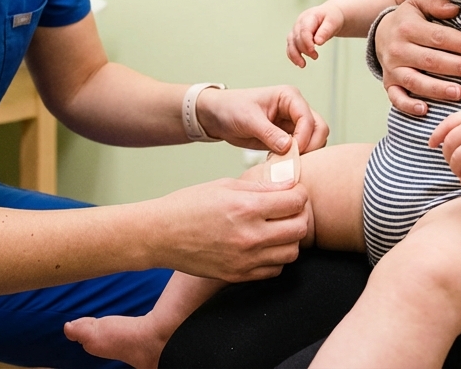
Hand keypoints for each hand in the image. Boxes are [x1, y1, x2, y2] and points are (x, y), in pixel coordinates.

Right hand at [155, 178, 310, 281]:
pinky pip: (275, 270)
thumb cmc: (188, 205)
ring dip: (289, 239)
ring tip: (276, 228)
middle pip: (300, 228)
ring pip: (292, 252)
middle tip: (288, 210)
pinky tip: (263, 246)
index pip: (296, 201)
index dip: (298, 193)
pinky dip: (275, 258)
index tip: (292, 192)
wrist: (160, 235)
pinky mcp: (238, 275)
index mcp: (246, 207)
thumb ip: (260, 187)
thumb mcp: (224, 185)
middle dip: (299, 215)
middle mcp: (249, 236)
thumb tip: (289, 184)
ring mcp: (245, 260)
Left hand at [198, 85, 329, 154]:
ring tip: (285, 162)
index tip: (292, 151)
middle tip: (294, 160)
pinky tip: (280, 163)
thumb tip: (289, 147)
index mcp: (289, 96)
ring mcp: (292, 125)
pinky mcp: (287, 138)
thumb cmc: (231, 108)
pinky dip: (295, 158)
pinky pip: (300, 150)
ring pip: (313, 141)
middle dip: (311, 146)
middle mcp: (295, 109)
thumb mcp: (248, 119)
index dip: (304, 137)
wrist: (218, 116)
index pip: (308, 118)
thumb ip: (269, 133)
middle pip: (319, 129)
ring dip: (305, 154)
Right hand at [287, 3, 345, 67]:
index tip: (313, 51)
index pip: (304, 30)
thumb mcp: (333, 22)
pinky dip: (293, 55)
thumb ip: (325, 31)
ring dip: (295, 55)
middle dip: (304, 49)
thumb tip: (318, 42)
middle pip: (297, 38)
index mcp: (309, 16)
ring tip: (302, 65)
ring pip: (291, 42)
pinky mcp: (296, 36)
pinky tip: (298, 63)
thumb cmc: (332, 17)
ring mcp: (296, 29)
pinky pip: (291, 46)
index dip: (307, 42)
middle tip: (316, 56)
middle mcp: (300, 22)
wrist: (330, 15)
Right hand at [374, 0, 460, 115]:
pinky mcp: (388, 83)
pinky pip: (396, 97)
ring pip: (415, 81)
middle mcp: (398, 49)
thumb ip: (436, 3)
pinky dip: (408, 105)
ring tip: (460, 93)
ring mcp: (392, 68)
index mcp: (409, 28)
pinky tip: (425, 110)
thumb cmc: (409, 19)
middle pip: (431, 60)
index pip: (440, 37)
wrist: (380, 33)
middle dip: (459, 67)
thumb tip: (455, 9)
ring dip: (438, 89)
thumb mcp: (419, 2)